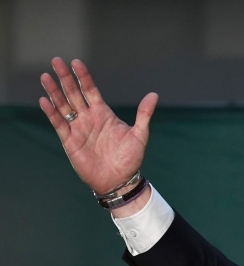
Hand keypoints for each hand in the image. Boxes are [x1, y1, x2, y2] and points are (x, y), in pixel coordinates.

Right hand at [39, 58, 157, 194]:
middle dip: (65, 78)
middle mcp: (88, 118)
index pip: (90, 90)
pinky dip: (52, 112)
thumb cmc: (130, 159)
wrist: (119, 180)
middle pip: (74, 94)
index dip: (83, 77)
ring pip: (63, 106)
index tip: (76, 62)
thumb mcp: (139, 135)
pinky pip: (59, 124)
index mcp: (103, 113)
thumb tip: (154, 95)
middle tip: (56, 61)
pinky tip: (45, 100)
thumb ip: (144, 114)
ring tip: (46, 76)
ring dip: (54, 92)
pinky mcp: (70, 140)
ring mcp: (78, 128)